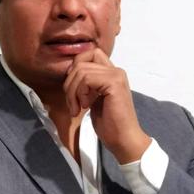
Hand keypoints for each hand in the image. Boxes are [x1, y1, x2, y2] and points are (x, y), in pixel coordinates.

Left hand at [62, 48, 150, 162]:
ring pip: (81, 70)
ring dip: (72, 91)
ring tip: (77, 108)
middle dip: (69, 82)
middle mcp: (116, 70)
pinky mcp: (114, 83)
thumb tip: (70, 73)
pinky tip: (85, 107)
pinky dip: (80, 93)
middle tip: (72, 103)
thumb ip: (86, 84)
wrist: (123, 140)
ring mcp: (116, 75)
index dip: (75, 67)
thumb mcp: (93, 99)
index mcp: (111, 73)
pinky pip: (86, 79)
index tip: (73, 89)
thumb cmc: (109, 124)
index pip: (89, 54)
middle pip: (81, 60)